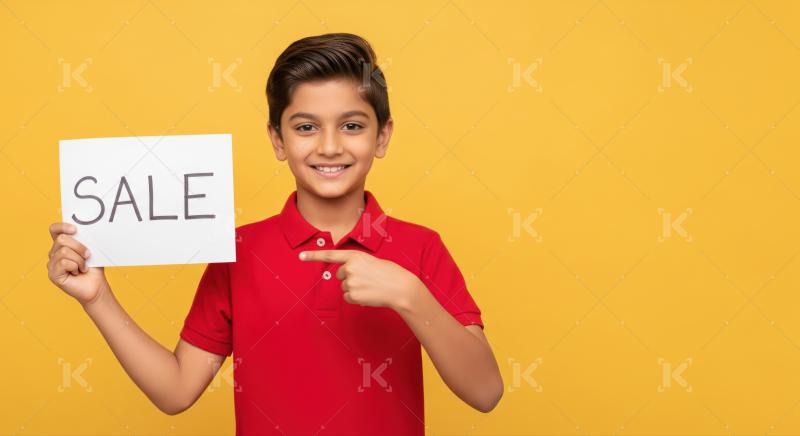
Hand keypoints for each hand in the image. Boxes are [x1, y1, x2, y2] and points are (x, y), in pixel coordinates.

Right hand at [47, 222, 107, 306]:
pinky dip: (76, 266)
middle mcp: (54, 253)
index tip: (75, 229)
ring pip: (64, 251)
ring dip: (79, 259)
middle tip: (88, 255)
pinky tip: (78, 272)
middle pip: (61, 239)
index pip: (54, 229)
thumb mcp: (91, 250)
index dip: (62, 226)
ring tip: (83, 267)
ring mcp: (51, 263)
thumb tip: (86, 229)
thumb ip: (85, 239)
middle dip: (79, 246)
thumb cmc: (94, 267)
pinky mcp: (53, 274)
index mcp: (62, 244)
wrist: (97, 285)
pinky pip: (64, 262)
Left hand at [299, 249, 423, 309]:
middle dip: (350, 278)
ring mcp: (350, 282)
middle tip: (368, 279)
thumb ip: (356, 264)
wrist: (401, 288)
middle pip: (340, 275)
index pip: (330, 255)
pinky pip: (348, 298)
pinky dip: (356, 299)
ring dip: (355, 289)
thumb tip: (345, 275)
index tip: (300, 256)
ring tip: (371, 287)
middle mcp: (349, 267)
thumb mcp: (372, 262)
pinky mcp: (352, 295)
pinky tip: (369, 295)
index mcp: (355, 255)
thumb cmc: (390, 274)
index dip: (313, 256)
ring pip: (344, 287)